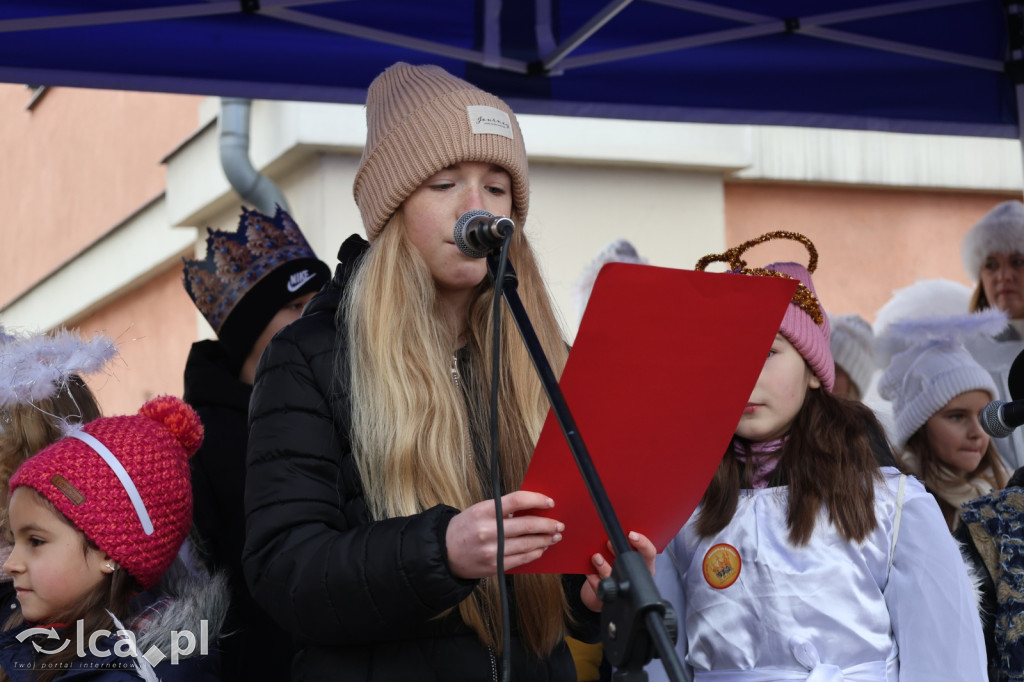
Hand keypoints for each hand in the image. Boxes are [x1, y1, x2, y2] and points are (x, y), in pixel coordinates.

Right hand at [446, 490, 563, 578]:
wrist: (445, 552)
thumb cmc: (465, 528)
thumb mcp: (479, 510)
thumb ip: (502, 509)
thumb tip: (531, 508)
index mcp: (484, 511)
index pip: (517, 501)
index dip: (537, 500)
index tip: (549, 502)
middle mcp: (488, 530)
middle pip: (527, 525)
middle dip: (548, 525)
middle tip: (559, 524)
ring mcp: (492, 550)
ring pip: (528, 544)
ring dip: (545, 540)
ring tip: (554, 536)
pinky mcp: (495, 566)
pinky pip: (522, 559)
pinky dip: (535, 553)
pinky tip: (541, 549)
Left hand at [581, 531, 655, 611]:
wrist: (604, 589)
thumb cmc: (614, 564)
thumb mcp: (620, 552)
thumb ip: (619, 542)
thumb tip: (611, 527)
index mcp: (643, 565)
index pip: (649, 553)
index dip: (642, 544)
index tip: (631, 534)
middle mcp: (635, 578)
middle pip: (632, 567)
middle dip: (619, 554)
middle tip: (608, 542)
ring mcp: (621, 589)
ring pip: (614, 579)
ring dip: (604, 567)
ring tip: (596, 557)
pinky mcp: (606, 597)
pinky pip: (599, 587)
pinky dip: (592, 578)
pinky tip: (588, 571)